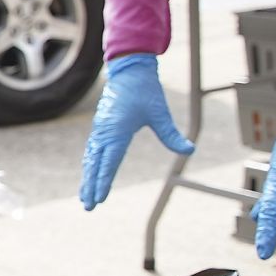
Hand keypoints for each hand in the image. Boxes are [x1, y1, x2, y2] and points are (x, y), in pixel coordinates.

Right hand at [79, 54, 195, 208]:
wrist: (128, 69)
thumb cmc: (144, 90)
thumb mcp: (160, 113)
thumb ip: (172, 134)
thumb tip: (189, 150)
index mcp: (117, 132)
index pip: (109, 163)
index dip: (103, 182)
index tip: (100, 198)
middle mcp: (104, 133)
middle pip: (94, 165)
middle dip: (91, 186)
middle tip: (88, 206)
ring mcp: (100, 130)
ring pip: (91, 159)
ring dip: (88, 178)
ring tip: (85, 196)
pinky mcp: (100, 126)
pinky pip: (92, 150)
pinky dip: (89, 164)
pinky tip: (89, 172)